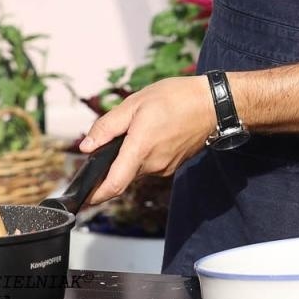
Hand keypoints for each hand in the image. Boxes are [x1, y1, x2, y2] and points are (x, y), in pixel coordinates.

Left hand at [79, 75, 216, 204]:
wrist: (215, 104)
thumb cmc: (178, 99)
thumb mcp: (136, 103)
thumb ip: (107, 126)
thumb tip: (87, 146)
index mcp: (140, 149)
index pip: (113, 185)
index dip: (95, 196)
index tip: (83, 199)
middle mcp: (153, 164)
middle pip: (123, 172)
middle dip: (115, 159)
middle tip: (121, 133)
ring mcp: (165, 166)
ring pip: (138, 167)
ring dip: (132, 154)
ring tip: (143, 126)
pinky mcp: (173, 164)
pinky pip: (152, 163)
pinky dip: (146, 152)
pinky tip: (156, 131)